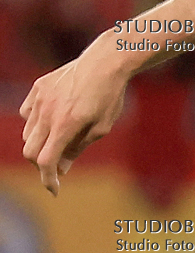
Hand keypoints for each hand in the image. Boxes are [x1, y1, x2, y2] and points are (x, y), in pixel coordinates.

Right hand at [20, 40, 131, 195]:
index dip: (48, 180)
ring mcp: (40, 98)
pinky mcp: (38, 87)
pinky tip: (51, 122)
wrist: (105, 62)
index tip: (54, 190)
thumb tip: (60, 169)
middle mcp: (48, 111)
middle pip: (31, 151)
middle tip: (58, 167)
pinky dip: (35, 124)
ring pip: (28, 133)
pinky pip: (27, 113)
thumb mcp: (100, 128)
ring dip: (40, 144)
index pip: (46, 161)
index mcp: (66, 124)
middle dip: (42, 165)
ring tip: (60, 141)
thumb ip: (77, 149)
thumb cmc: (109, 97)